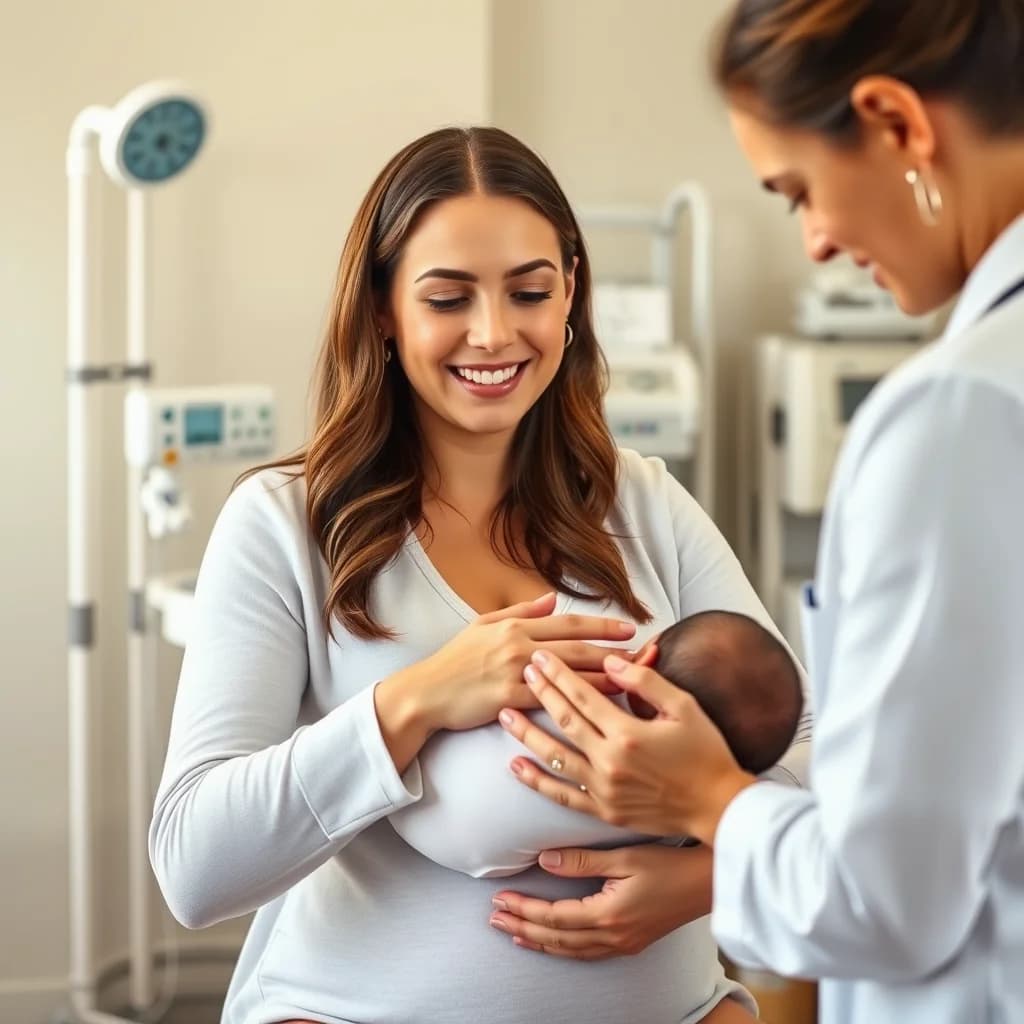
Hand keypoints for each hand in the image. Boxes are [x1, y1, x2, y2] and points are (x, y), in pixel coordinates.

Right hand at [384, 593, 635, 735]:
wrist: (426, 693)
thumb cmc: (454, 661)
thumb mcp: (483, 626)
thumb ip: (521, 611)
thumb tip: (552, 599)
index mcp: (515, 626)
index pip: (568, 622)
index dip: (602, 624)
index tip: (629, 627)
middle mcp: (519, 645)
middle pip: (578, 645)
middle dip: (615, 649)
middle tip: (645, 652)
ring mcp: (515, 672)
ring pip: (571, 672)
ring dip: (606, 674)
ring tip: (635, 678)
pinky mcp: (510, 699)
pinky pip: (553, 700)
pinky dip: (580, 700)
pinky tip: (603, 706)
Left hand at [488, 843, 712, 959]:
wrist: (709, 884)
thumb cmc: (670, 864)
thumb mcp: (625, 857)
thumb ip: (582, 860)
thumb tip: (543, 862)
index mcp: (609, 915)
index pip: (554, 916)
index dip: (523, 908)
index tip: (499, 898)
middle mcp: (613, 937)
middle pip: (556, 938)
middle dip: (522, 927)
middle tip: (493, 918)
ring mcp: (623, 945)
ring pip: (570, 951)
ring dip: (538, 941)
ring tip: (513, 933)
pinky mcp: (631, 943)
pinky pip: (586, 953)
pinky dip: (562, 948)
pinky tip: (552, 943)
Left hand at [499, 651, 754, 843]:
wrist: (718, 807)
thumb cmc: (706, 753)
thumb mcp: (683, 708)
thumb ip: (645, 681)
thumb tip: (611, 660)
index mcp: (630, 733)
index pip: (583, 696)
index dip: (559, 674)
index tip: (541, 657)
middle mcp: (611, 761)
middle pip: (564, 721)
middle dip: (540, 692)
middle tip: (522, 671)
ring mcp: (604, 789)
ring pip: (555, 756)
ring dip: (527, 733)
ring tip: (504, 713)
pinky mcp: (604, 811)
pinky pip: (562, 795)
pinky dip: (536, 780)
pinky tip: (516, 766)